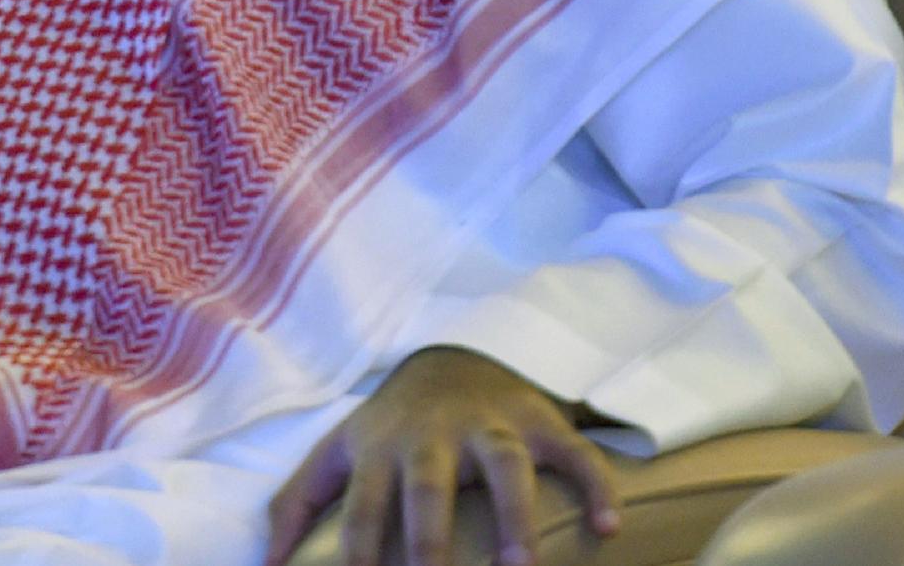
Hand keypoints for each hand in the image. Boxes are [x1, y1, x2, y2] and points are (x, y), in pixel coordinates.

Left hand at [262, 347, 621, 565]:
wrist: (446, 358)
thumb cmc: (386, 427)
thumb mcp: (335, 454)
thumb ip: (295, 505)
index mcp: (377, 450)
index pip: (362, 510)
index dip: (359, 555)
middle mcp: (431, 437)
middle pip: (428, 487)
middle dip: (431, 540)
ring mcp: (488, 427)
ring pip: (504, 468)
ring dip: (513, 516)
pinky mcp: (537, 421)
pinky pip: (574, 452)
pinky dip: (595, 485)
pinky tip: (609, 528)